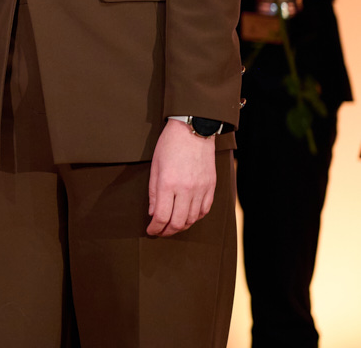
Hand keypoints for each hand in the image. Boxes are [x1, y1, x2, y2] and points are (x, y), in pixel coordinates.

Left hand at [146, 119, 217, 236]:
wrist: (193, 131)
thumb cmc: (169, 145)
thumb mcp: (155, 166)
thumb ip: (154, 192)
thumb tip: (153, 213)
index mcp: (168, 183)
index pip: (162, 216)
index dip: (155, 228)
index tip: (150, 231)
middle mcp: (186, 189)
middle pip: (178, 222)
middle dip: (167, 231)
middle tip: (160, 232)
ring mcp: (201, 189)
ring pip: (192, 219)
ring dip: (181, 226)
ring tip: (172, 226)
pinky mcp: (211, 187)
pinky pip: (204, 210)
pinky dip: (195, 217)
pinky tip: (188, 217)